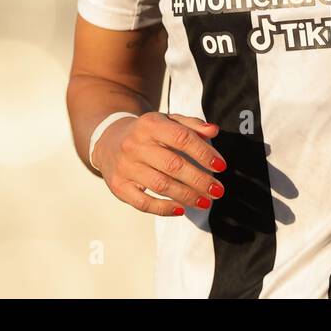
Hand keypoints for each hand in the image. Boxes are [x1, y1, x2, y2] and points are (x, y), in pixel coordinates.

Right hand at [95, 111, 227, 216]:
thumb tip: (214, 130)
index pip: (182, 138)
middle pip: (173, 165)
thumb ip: (191, 125)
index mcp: (150, 125)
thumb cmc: (146, 133)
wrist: (108, 141)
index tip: (221, 166)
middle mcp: (135, 145)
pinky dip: (164, 209)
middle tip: (218, 190)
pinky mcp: (119, 187)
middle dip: (200, 180)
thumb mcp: (166, 121)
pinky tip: (181, 210)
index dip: (204, 153)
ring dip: (187, 196)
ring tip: (205, 201)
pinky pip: (143, 203)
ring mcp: (126, 167)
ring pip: (161, 185)